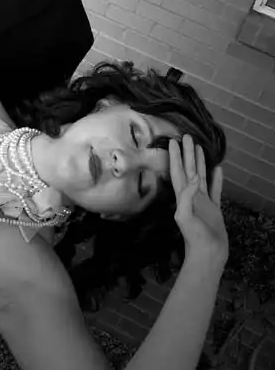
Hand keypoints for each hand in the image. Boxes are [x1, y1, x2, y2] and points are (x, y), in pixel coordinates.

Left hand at [170, 135, 227, 264]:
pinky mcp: (214, 208)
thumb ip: (186, 197)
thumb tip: (194, 177)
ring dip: (199, 162)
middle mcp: (191, 195)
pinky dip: (216, 179)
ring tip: (199, 147)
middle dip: (187, 153)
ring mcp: (203, 201)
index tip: (173, 141)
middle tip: (187, 136)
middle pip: (188, 169)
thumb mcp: (185, 217)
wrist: (208, 254)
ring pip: (201, 176)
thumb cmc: (194, 237)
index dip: (175, 157)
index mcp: (182, 196)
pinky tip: (218, 169)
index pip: (177, 171)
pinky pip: (216, 189)